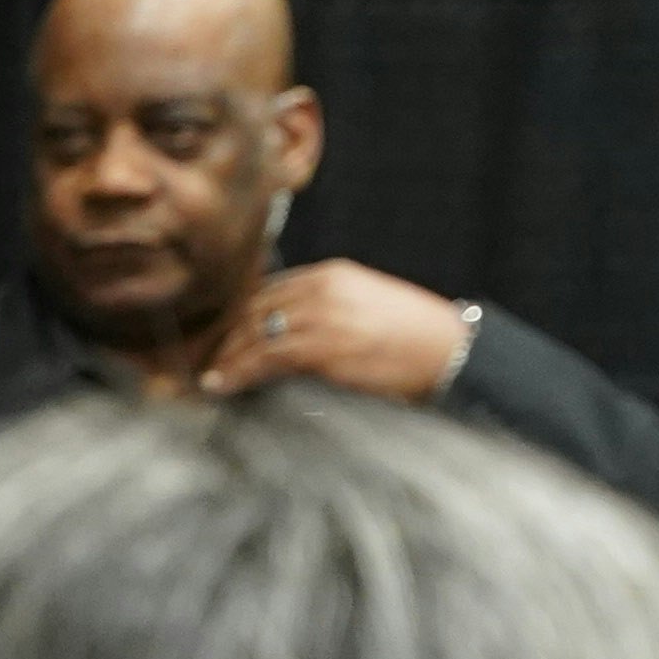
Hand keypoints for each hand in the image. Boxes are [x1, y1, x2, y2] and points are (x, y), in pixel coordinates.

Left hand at [203, 262, 474, 403]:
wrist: (453, 351)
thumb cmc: (413, 337)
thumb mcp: (364, 307)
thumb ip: (324, 311)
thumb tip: (284, 335)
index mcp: (332, 274)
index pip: (268, 291)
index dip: (239, 317)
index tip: (221, 337)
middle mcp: (322, 288)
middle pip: (253, 310)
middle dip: (226, 336)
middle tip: (205, 360)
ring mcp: (322, 316)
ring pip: (254, 334)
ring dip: (227, 358)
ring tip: (210, 378)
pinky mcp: (324, 346)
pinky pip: (267, 358)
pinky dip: (239, 372)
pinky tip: (224, 384)